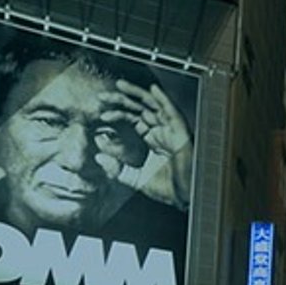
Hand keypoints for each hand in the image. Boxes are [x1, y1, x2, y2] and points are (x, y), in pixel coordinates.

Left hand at [99, 80, 193, 208]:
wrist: (186, 197)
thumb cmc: (168, 189)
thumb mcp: (135, 179)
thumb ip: (117, 169)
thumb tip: (99, 157)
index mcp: (153, 139)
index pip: (133, 118)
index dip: (117, 113)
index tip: (101, 114)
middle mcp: (161, 131)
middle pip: (139, 108)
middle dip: (120, 100)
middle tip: (102, 97)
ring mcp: (171, 130)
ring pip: (152, 104)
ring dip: (136, 94)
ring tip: (119, 86)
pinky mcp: (181, 132)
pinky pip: (172, 111)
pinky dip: (163, 99)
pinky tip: (152, 89)